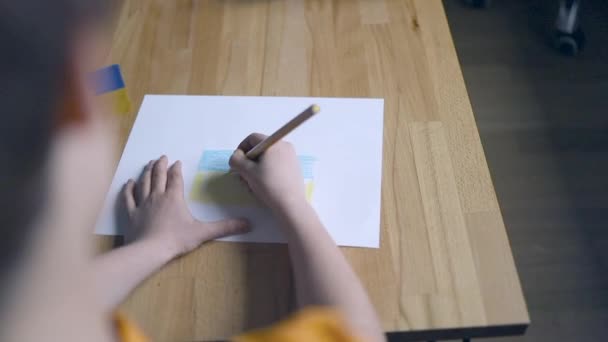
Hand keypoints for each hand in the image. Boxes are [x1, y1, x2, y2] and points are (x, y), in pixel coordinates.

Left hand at [121, 156, 249, 257]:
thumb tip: (247, 224)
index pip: (175, 178)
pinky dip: (128, 189)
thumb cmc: (176, 239)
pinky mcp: (132, 214)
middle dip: (160, 165)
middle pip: (158, 176)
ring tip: (148, 164)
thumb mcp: (203, 232)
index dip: (176, 169)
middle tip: (161, 157)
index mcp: (174, 197)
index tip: (177, 162)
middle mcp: (158, 196)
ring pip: (143, 183)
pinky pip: (128, 198)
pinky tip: (128, 182)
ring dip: (146, 172)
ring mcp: (142, 204)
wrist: (150, 251)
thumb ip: (225, 227)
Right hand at [229, 133, 306, 212]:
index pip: (252, 138)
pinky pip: (275, 166)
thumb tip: (237, 156)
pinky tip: (262, 187)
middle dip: (248, 163)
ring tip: (251, 185)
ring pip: (267, 159)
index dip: (241, 149)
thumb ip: (236, 159)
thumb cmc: (268, 185)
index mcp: (274, 143)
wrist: (290, 204)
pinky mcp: (294, 168)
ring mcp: (291, 158)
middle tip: (243, 177)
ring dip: (255, 170)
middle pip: (260, 150)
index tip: (237, 163)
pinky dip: (266, 173)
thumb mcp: (247, 171)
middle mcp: (285, 146)